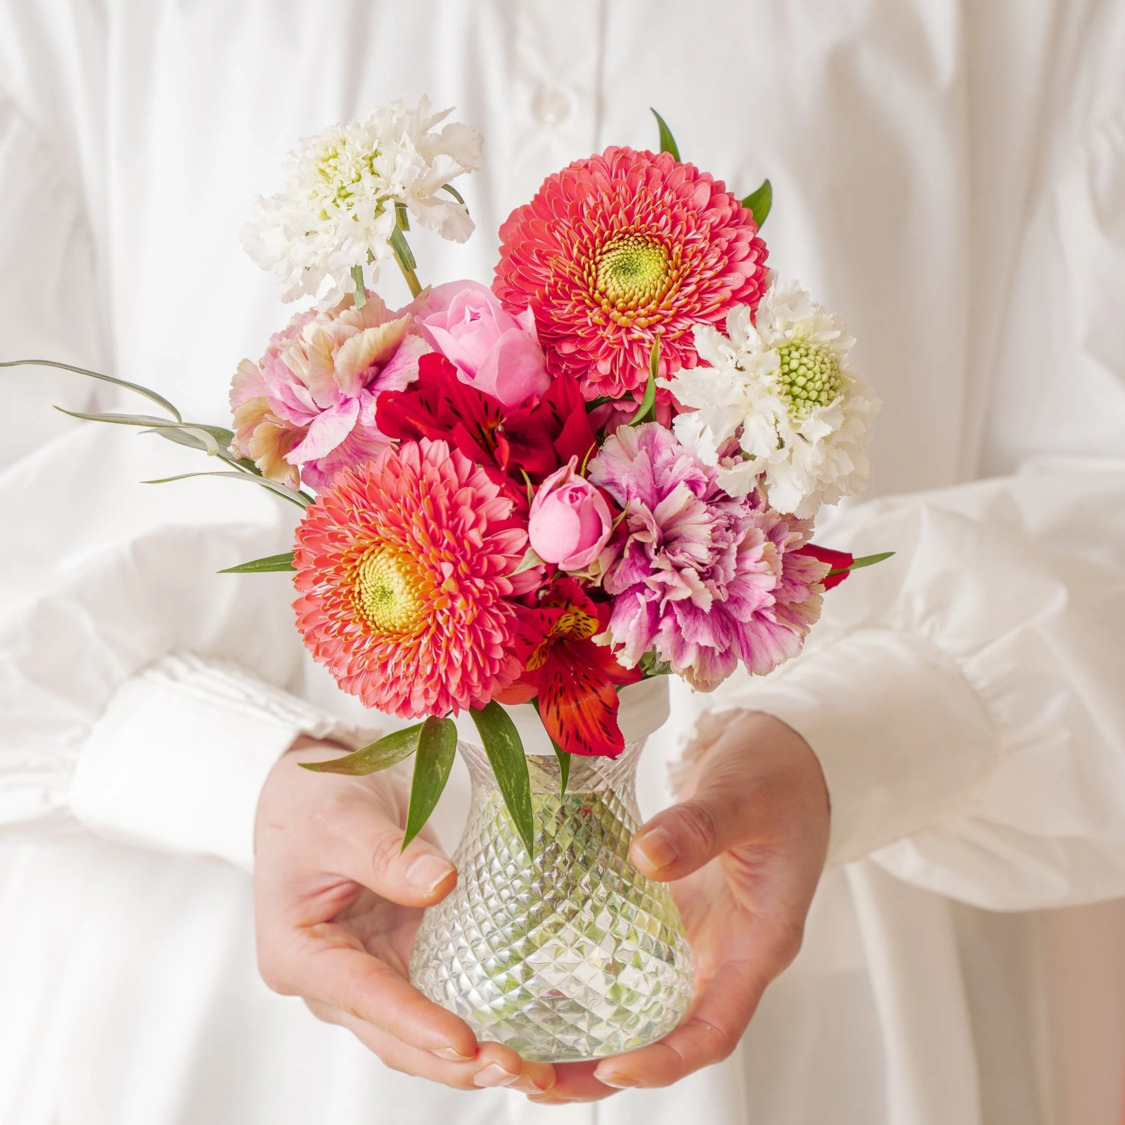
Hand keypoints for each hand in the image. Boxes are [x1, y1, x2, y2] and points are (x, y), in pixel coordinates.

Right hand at [253, 738, 555, 1094]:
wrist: (317, 790)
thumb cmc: (312, 805)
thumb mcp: (343, 822)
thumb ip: (387, 856)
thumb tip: (441, 884)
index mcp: (300, 954)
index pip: (363, 996)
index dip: (414, 1023)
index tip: (462, 1042)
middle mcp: (334, 980)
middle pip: (395, 1034)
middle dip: (452, 1060)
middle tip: (514, 1068)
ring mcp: (373, 972)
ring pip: (423, 1029)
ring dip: (473, 1052)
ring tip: (530, 1067)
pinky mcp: (406, 956)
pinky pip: (446, 993)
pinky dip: (482, 1013)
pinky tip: (528, 1027)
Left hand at [535, 712, 828, 1103]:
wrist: (782, 755)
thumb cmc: (778, 778)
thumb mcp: (744, 796)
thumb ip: (700, 826)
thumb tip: (644, 857)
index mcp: (757, 945)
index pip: (714, 1028)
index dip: (667, 1059)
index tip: (612, 1067)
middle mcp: (721, 955)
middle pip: (663, 1037)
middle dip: (599, 1069)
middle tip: (530, 1077)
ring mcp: (691, 938)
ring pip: (637, 1009)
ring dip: (580, 1036)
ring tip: (514, 1051)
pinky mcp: (665, 915)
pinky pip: (621, 959)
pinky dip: (580, 980)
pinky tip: (529, 984)